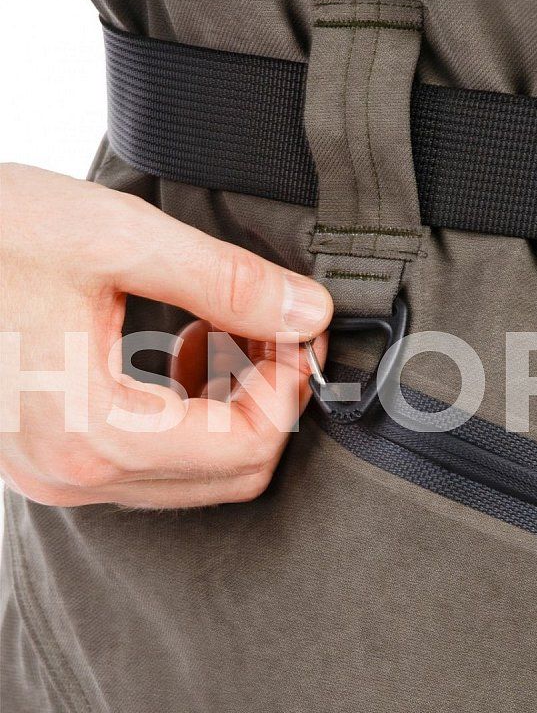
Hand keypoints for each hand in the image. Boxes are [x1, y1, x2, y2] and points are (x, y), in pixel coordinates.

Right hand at [0, 163, 332, 507]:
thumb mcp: (116, 237)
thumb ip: (227, 282)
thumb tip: (309, 314)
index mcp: (91, 430)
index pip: (248, 446)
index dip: (290, 385)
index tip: (295, 325)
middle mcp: (72, 474)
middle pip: (232, 474)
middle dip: (270, 399)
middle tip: (270, 326)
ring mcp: (57, 474)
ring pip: (198, 475)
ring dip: (235, 406)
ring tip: (224, 328)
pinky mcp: (51, 456)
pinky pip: (156, 463)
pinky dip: (195, 414)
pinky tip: (187, 349)